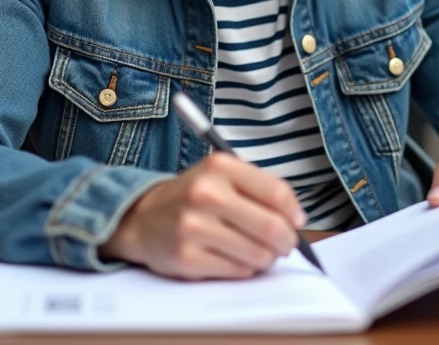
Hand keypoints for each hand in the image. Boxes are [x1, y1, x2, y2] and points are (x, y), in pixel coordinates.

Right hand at [99, 152, 305, 279]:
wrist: (142, 218)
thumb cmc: (193, 198)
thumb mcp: (221, 176)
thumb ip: (259, 189)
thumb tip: (296, 219)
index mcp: (219, 167)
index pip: (276, 193)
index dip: (294, 212)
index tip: (296, 221)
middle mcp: (205, 194)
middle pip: (271, 227)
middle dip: (286, 241)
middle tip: (284, 244)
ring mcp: (194, 228)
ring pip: (258, 254)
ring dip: (266, 257)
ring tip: (256, 251)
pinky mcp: (187, 259)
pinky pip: (238, 272)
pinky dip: (244, 268)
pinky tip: (233, 258)